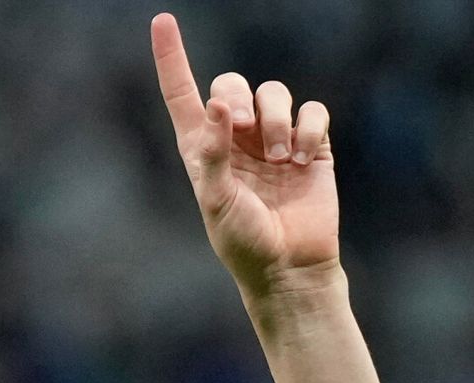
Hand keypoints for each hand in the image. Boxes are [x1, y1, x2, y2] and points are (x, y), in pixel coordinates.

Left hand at [149, 14, 338, 297]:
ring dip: (276, 119)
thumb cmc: (244, 241)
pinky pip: (311, 111)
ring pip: (275, 91)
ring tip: (280, 158)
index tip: (161, 21)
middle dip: (240, 96)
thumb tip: (219, 105)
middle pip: (232, 82)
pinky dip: (308, 129)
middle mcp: (236, 137)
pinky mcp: (311, 145)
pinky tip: (302, 159)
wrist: (290, 267)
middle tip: (246, 130)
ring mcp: (273, 139)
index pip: (182, 93)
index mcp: (202, 148)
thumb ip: (214, 152)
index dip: (172, 57)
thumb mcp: (217, 200)